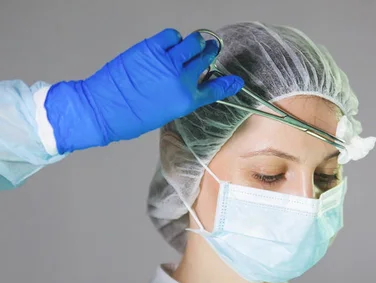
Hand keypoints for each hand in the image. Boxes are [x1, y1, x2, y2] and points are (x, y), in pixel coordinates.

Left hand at [46, 28, 242, 153]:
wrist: (103, 109)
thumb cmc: (132, 117)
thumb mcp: (167, 112)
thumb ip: (182, 96)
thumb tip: (188, 81)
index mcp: (187, 101)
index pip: (216, 89)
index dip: (228, 84)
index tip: (235, 80)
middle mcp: (182, 80)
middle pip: (205, 59)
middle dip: (209, 52)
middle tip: (209, 48)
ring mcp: (168, 62)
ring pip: (192, 42)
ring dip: (194, 42)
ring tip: (190, 44)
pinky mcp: (152, 49)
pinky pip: (171, 35)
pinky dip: (173, 38)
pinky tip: (169, 44)